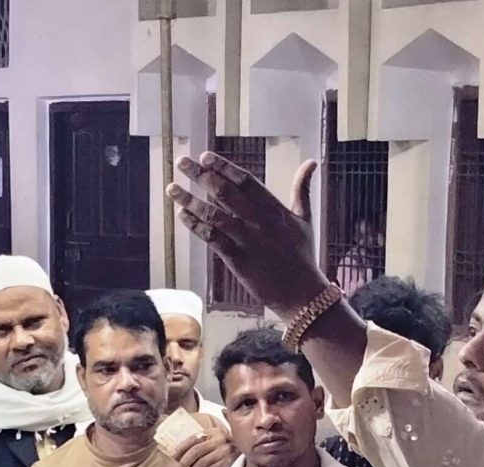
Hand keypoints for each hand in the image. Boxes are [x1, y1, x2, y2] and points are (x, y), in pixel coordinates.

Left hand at [169, 153, 333, 320]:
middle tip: (182, 162)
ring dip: (190, 200)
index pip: (245, 181)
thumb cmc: (303, 255)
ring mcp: (247, 241)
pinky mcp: (238, 260)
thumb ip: (302, 189)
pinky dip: (196, 226)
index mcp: (274, 209)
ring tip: (172, 187)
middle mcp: (259, 221)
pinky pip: (212, 239)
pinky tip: (182, 214)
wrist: (302, 293)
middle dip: (201, 175)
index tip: (205, 156)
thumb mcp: (305, 218)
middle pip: (225, 192)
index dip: (224, 167)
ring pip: (214, 215)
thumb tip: (311, 162)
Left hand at [171, 428, 234, 466]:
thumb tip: (178, 453)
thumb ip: (199, 441)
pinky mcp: (230, 461)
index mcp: (212, 432)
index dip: (181, 447)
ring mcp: (225, 450)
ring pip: (204, 461)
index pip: (193, 438)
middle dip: (185, 460)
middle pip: (197, 450)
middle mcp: (219, 439)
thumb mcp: (213, 438)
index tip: (174, 456)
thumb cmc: (224, 445)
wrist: (246, 448)